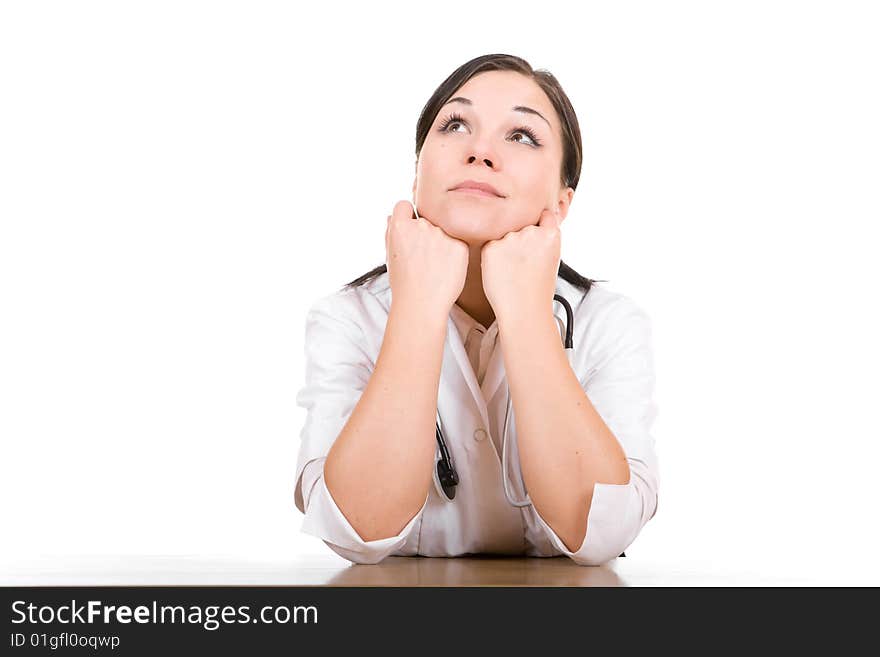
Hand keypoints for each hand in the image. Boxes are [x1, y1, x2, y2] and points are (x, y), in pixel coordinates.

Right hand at [385, 200, 469, 319]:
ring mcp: (442, 234)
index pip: (404, 206)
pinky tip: (446, 268)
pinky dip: (453, 252)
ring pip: (443, 230)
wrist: (421, 304)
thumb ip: (391, 232)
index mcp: (401, 226)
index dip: (407, 217)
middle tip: (424, 257)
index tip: (410, 231)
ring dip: (441, 241)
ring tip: (435, 266)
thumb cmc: (404, 283)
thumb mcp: (389, 255)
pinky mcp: (460, 244)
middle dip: (425, 233)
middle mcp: (422, 225)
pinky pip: (457, 241)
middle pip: (426, 219)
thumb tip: (394, 216)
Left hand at [480, 208, 561, 320]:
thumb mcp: (551, 260)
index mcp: (550, 235)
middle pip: (522, 226)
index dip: (539, 223)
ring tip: (512, 272)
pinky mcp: (491, 247)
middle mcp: (531, 232)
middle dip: (520, 240)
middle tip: (521, 264)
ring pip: (505, 236)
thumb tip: (536, 229)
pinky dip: (493, 257)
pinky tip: (501, 273)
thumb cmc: (538, 291)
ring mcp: (510, 238)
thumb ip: (544, 241)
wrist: (523, 309)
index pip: (545, 216)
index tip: (536, 231)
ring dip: (505, 248)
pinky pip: (490, 246)